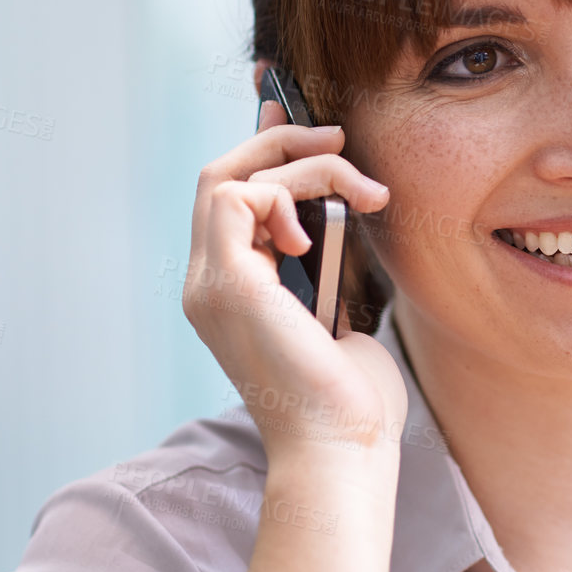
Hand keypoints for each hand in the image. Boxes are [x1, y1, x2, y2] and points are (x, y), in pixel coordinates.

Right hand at [182, 98, 406, 466]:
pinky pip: (239, 198)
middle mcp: (210, 283)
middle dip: (279, 140)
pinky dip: (286, 195)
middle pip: (220, 177)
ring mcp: (211, 284)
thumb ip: (332, 268)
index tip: (309, 123)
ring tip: (361, 192)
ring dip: (301, 167)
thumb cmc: (353, 398)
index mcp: (235, 290)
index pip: (231, 198)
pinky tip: (322, 235)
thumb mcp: (343, 315)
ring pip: (229, 177)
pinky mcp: (228, 284)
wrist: (342, 448)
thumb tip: (349, 217)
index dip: (263, 148)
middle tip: (338, 138)